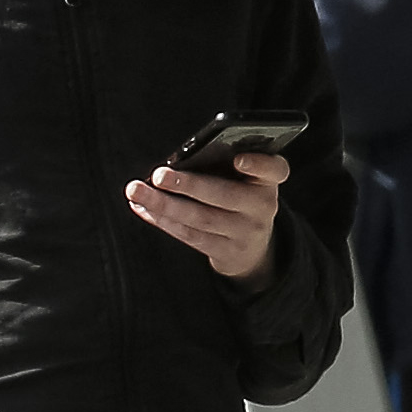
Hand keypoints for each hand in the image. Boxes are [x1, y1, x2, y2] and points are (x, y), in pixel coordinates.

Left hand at [131, 145, 288, 281]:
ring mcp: (245, 232)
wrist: (253, 247)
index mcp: (268, 181)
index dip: (258, 164)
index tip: (238, 159)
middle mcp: (263, 207)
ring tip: (136, 190)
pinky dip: (163, 220)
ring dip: (164, 204)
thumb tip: (177, 161)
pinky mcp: (226, 252)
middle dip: (188, 185)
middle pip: (224, 195)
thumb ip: (225, 165)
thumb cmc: (240, 197)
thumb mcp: (246, 180)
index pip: (275, 170)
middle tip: (158, 175)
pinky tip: (143, 207)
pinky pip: (190, 234)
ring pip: (199, 218)